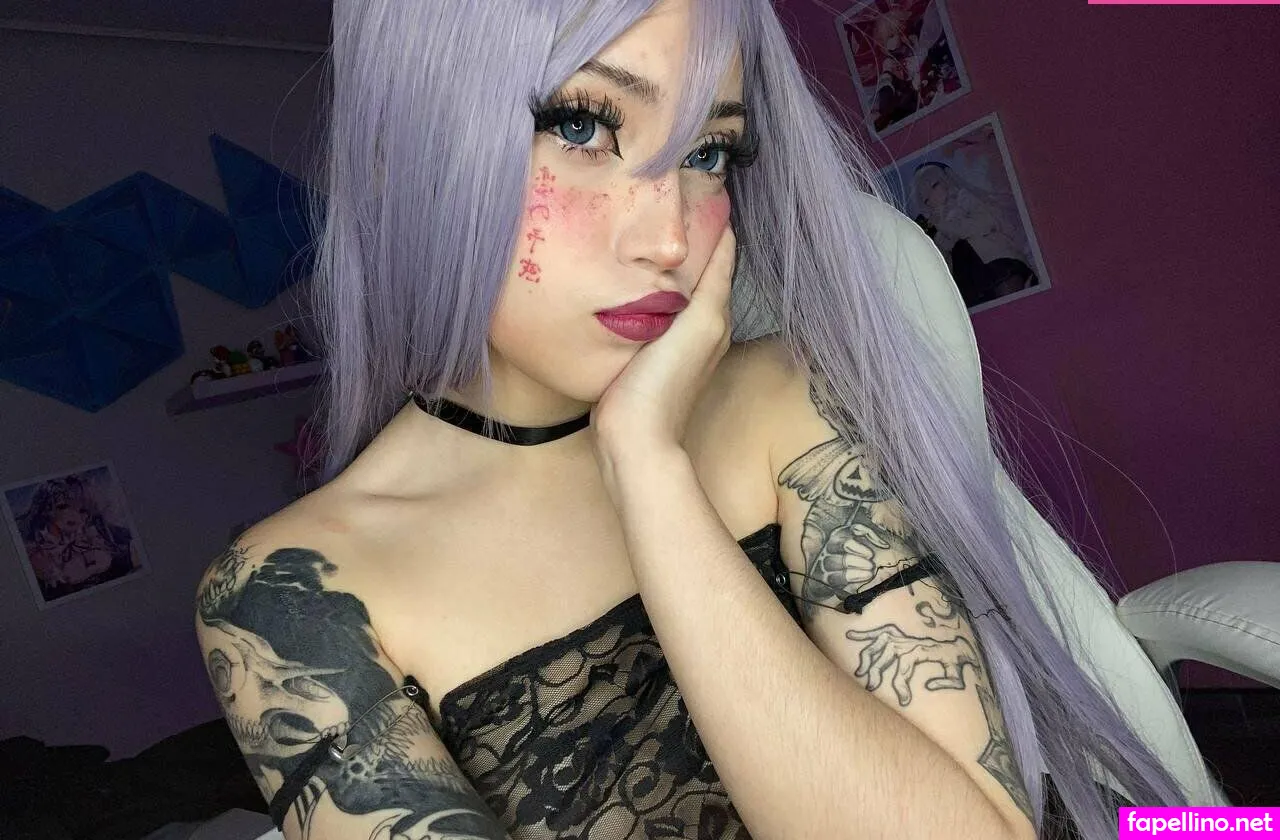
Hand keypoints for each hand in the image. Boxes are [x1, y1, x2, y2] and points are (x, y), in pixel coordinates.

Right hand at [591, 224, 735, 459]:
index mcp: (715, 318)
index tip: (706, 193)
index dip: (718, 230)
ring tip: (654, 235)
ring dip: (673, 268)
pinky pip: (660, 311)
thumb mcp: (697, 325)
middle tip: (674, 205)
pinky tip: (636, 281)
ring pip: (680, 293)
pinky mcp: (652, 357)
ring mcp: (677, 345)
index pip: (722, 263)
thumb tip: (729, 240)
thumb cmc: (663, 382)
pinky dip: (655, 290)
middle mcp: (704, 330)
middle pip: (702, 276)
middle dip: (694, 244)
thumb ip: (711, 285)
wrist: (634, 438)